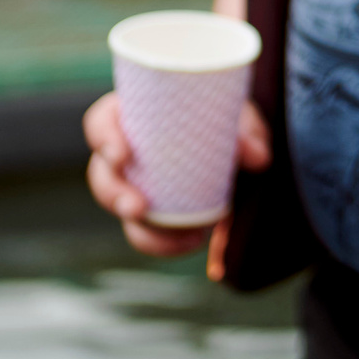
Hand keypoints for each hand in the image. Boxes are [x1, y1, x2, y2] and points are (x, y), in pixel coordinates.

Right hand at [84, 91, 270, 272]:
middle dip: (113, 194)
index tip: (122, 153)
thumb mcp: (238, 115)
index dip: (103, 137)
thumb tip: (257, 158)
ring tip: (175, 235)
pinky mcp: (153, 213)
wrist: (236, 141)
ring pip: (121, 211)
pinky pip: (146, 234)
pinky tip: (191, 242)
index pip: (101, 123)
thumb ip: (248, 131)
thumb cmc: (225, 115)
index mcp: (133, 115)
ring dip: (139, 228)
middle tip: (138, 207)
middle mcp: (126, 154)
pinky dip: (164, 243)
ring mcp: (136, 186)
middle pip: (101, 175)